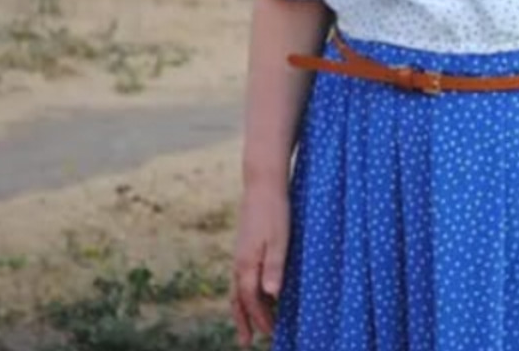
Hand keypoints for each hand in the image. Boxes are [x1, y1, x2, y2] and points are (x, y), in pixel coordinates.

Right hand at [230, 182, 289, 346]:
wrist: (262, 183)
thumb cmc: (275, 211)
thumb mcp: (280, 239)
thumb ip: (275, 267)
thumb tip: (271, 294)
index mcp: (248, 263)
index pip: (252, 299)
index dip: (261, 318)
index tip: (271, 334)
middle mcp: (240, 261)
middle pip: (239, 298)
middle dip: (244, 320)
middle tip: (247, 341)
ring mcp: (240, 252)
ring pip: (237, 287)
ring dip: (242, 307)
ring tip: (245, 323)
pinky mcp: (244, 244)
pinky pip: (241, 275)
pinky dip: (244, 290)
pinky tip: (252, 289)